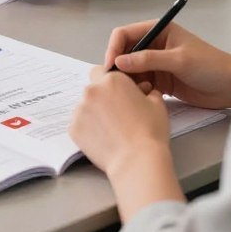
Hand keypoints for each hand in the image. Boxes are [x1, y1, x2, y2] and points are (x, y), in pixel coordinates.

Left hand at [69, 69, 182, 220]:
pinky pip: (79, 124)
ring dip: (94, 113)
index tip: (117, 93)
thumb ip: (148, 91)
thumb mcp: (157, 104)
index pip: (102, 71)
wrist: (137, 160)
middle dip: (101, 97)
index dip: (110, 83)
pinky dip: (88, 129)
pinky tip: (103, 138)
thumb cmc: (150, 132)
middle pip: (93, 89)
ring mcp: (80, 109)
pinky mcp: (73, 128)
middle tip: (116, 113)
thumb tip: (145, 91)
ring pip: (85, 107)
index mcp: (112, 80)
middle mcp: (92, 90)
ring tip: (111, 129)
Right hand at [105, 22, 230, 108]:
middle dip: (117, 65)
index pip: (125, 34)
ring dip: (126, 79)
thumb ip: (149, 60)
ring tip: (125, 91)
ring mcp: (156, 63)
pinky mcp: (159, 80)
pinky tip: (137, 97)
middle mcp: (154, 45)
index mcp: (159, 30)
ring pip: (130, 69)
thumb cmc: (210, 66)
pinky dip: (135, 89)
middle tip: (112, 82)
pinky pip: (139, 82)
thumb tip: (119, 62)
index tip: (111, 65)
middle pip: (124, 51)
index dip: (114, 47)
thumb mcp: (179, 60)